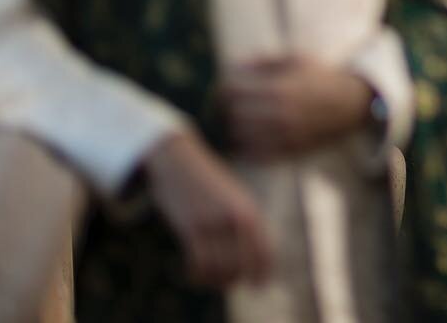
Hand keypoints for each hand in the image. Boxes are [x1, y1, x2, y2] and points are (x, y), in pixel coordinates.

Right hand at [143, 131, 272, 287]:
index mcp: (251, 212)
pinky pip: (199, 262)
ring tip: (208, 278)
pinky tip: (194, 272)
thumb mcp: (233, 198)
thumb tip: (253, 251)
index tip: (259, 286)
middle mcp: (237, 218)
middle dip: (235, 279)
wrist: (181, 160)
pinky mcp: (191, 226)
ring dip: (214, 279)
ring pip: (221, 268)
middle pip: (243, 266)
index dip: (264, 273)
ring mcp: (214, 222)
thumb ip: (245, 222)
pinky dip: (198, 273)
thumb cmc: (208, 183)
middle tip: (224, 282)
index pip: (266, 251)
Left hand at [221, 56, 373, 160]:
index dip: (223, 88)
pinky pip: (255, 155)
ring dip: (233, 128)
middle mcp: (279, 115)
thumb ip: (263, 60)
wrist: (352, 103)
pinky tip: (249, 136)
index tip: (226, 87)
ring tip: (237, 120)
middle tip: (227, 105)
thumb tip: (232, 64)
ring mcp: (284, 136)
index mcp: (278, 89)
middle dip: (226, 109)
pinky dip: (245, 147)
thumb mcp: (295, 58)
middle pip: (231, 115)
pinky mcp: (290, 151)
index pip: (231, 92)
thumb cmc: (320, 77)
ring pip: (240, 137)